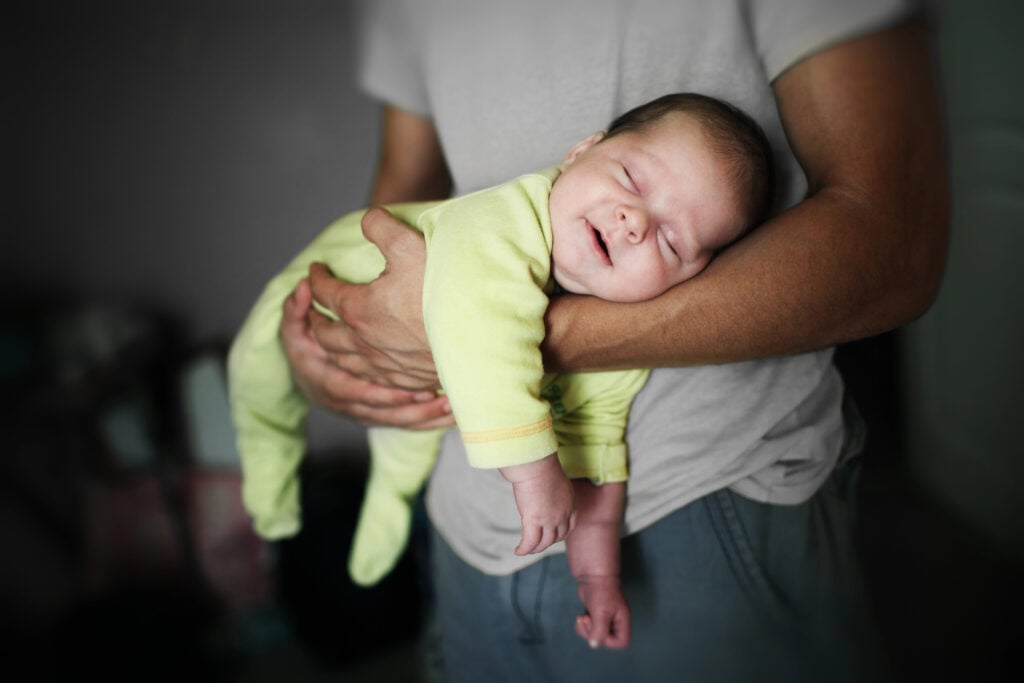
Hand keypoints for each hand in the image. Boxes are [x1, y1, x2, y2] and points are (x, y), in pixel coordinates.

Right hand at [279, 275, 451, 427]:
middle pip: (383, 412)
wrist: (309, 374)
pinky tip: (453, 414)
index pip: (352, 391)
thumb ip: (297, 310)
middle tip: (440, 398)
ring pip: (398, 420)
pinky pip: (408, 423)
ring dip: (426, 415)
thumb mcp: (294, 329)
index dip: (379, 393)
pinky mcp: (382, 415)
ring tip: (451, 405)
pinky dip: (431, 421)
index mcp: (328, 384)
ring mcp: (366, 412)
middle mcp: (349, 404)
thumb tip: (303, 287)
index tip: (408, 389)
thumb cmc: (305, 349)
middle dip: (412, 407)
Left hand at [308, 207, 438, 391]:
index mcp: (359, 310)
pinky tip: (364, 365)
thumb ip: (382, 227)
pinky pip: (369, 379)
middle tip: (312, 308)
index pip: (325, 292)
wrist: (478, 335)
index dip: (316, 277)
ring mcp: (384, 365)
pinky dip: (357, 369)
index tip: (315, 269)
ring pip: (343, 360)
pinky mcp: (404, 380)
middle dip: (314, 318)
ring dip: (330, 347)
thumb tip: (368, 220)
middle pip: (325, 333)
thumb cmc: (443, 291)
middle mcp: (364, 342)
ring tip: (330, 338)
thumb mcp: (409, 245)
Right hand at [499, 454, 576, 554]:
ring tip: (528, 549)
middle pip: (557, 536)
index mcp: (570, 503)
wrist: (536, 465)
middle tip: (538, 544)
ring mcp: (549, 520)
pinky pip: (530, 542)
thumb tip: (541, 487)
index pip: (570, 526)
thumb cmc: (541, 465)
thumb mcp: (554, 479)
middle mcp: (562, 514)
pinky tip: (518, 551)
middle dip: (548, 542)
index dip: (561, 534)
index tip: (553, 535)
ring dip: (535, 548)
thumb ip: (551, 488)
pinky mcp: (534, 522)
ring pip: (544, 542)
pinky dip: (524, 549)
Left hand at [575, 574, 630, 649]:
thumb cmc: (602, 590)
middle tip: (586, 619)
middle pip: (605, 640)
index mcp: (622, 620)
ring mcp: (605, 618)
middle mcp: (615, 621)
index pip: (621, 642)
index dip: (609, 641)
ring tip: (582, 617)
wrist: (592, 574)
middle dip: (592, 632)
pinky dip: (582, 625)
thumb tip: (594, 644)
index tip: (599, 628)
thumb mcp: (601, 613)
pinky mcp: (595, 614)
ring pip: (594, 635)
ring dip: (586, 630)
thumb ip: (599, 631)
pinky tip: (581, 615)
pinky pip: (588, 628)